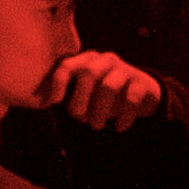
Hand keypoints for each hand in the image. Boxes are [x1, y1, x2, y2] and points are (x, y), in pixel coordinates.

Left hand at [43, 49, 166, 131]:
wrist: (143, 92)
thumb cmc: (105, 93)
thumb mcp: (87, 91)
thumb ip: (68, 94)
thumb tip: (46, 102)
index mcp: (87, 60)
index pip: (67, 65)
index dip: (58, 83)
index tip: (54, 103)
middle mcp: (105, 60)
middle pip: (89, 74)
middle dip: (81, 99)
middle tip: (81, 119)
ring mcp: (125, 69)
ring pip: (109, 86)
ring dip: (100, 110)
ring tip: (96, 126)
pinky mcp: (142, 82)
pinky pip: (131, 98)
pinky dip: (123, 116)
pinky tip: (118, 128)